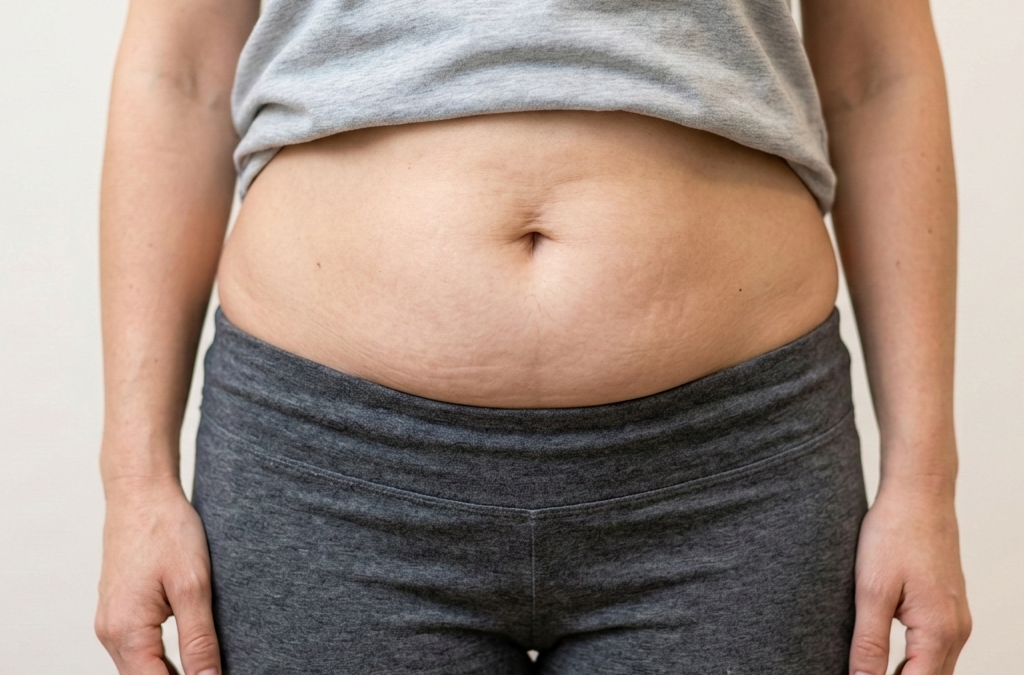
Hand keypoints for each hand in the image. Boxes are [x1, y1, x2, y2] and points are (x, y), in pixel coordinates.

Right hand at [95, 477, 220, 674]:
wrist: (141, 494)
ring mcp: (110, 623)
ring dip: (171, 673)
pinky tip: (189, 653)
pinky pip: (138, 650)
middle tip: (217, 670)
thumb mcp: (193, 586)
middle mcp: (110, 634)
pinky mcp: (119, 612)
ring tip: (207, 666)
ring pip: (141, 668)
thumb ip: (199, 640)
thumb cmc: (165, 530)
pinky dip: (161, 658)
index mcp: (126, 631)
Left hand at [849, 480, 970, 674]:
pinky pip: (935, 650)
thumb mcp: (872, 590)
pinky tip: (885, 658)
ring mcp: (956, 620)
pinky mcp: (948, 609)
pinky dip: (914, 661)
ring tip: (868, 672)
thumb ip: (869, 642)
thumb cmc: (895, 534)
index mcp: (939, 631)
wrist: (918, 495)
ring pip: (934, 669)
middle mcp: (956, 631)